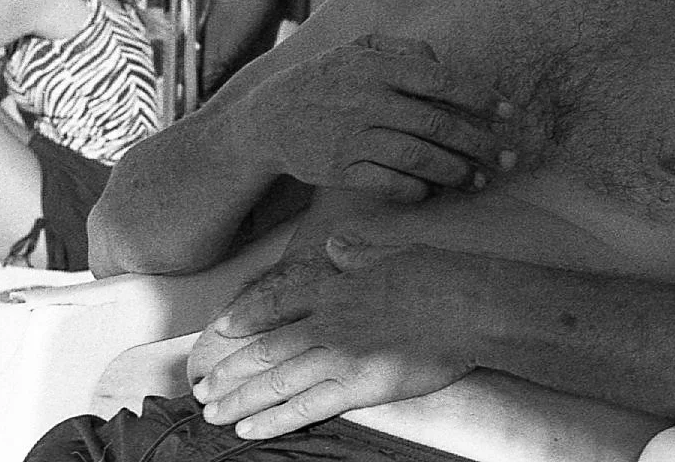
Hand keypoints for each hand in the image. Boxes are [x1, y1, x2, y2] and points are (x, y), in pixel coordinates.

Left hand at [195, 236, 474, 437]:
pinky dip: (273, 419)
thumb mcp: (392, 252)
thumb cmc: (440, 276)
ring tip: (213, 413)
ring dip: (239, 399)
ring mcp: (339, 354)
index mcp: (335, 285)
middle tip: (202, 386)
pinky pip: (305, 407)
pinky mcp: (358, 386)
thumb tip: (335, 246)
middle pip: (265, 348)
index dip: (245, 316)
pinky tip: (248, 429)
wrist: (471, 304)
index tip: (222, 327)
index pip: (277, 302)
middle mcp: (327, 320)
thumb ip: (357, 254)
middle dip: (230, 369)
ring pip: (275, 381)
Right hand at [233, 34, 516, 201]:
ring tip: (480, 181)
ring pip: (418, 157)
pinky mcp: (340, 170)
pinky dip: (417, 189)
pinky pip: (390, 183)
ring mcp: (353, 137)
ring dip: (456, 172)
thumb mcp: (358, 49)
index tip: (509, 114)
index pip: (439, 80)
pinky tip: (433, 190)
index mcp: (375, 67)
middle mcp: (367, 100)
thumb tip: (444, 64)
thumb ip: (404, 50)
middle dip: (479, 144)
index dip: (479, 98)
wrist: (268, 118)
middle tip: (509, 158)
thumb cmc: (325, 80)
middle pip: (436, 125)